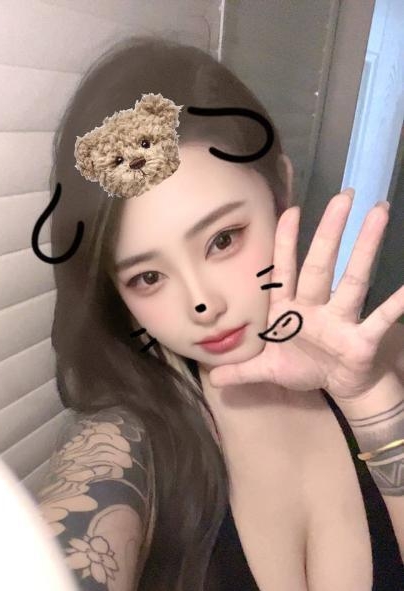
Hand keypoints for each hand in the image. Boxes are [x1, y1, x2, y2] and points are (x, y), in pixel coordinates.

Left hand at [209, 190, 403, 401]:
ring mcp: (341, 321)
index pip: (284, 272)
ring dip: (365, 249)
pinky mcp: (361, 340)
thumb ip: (241, 371)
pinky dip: (395, 305)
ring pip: (353, 281)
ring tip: (379, 212)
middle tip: (344, 195)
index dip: (284, 243)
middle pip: (321, 266)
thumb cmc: (306, 368)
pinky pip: (380, 319)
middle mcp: (316, 308)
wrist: (340, 388)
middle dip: (329, 232)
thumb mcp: (268, 371)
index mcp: (289, 311)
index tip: (289, 211)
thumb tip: (212, 376)